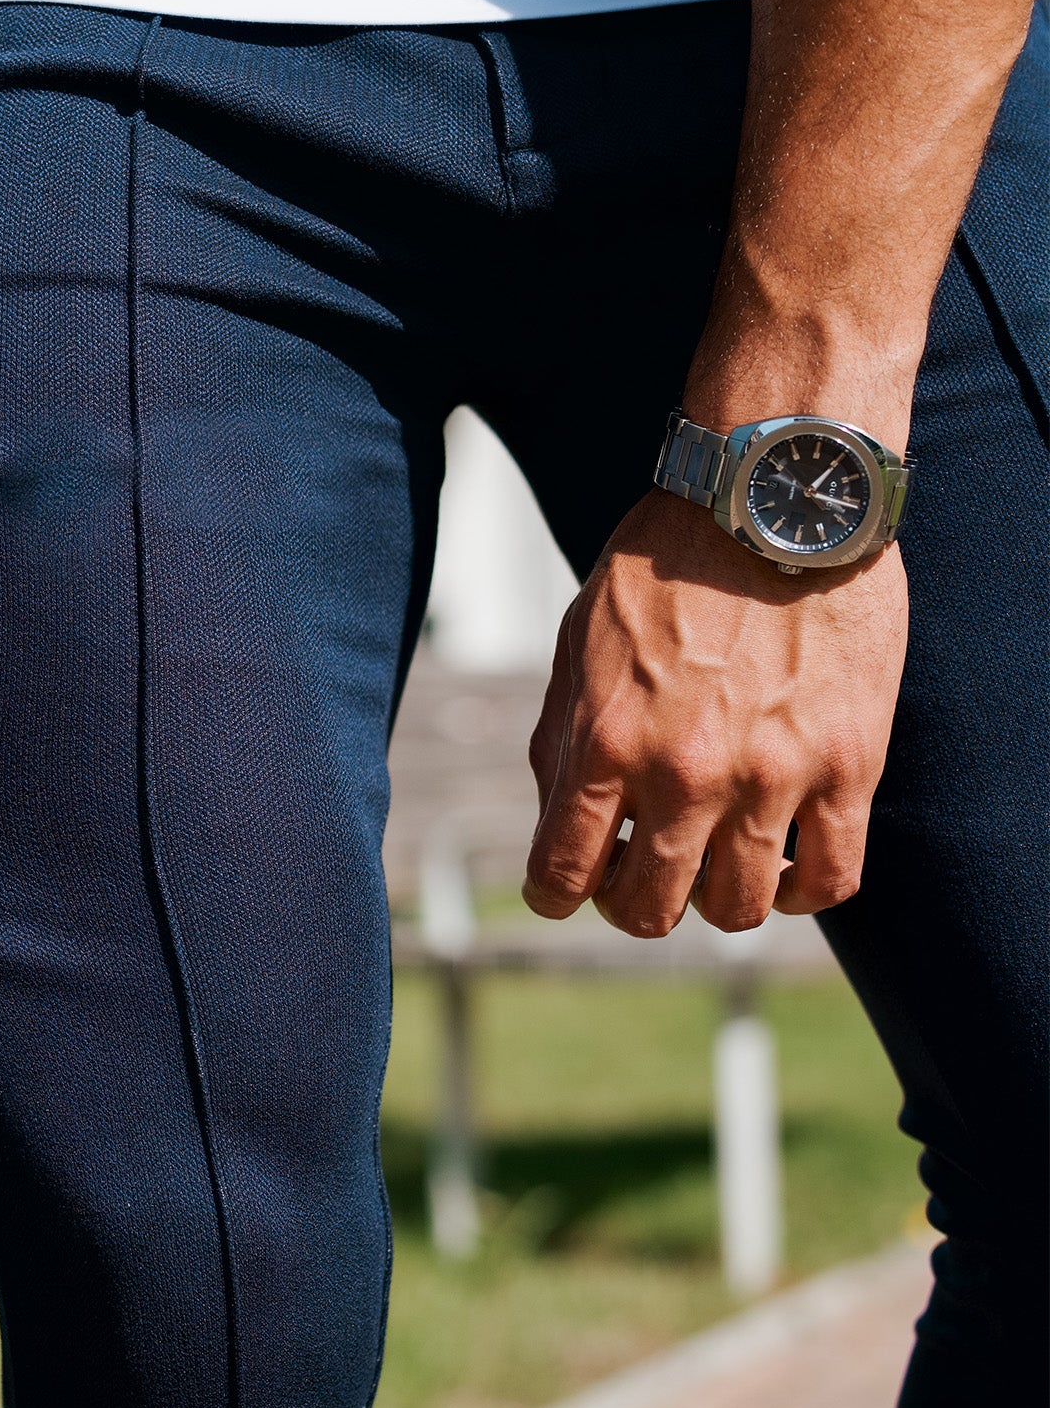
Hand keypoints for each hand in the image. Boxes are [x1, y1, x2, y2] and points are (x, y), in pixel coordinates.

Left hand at [524, 489, 906, 936]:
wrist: (778, 496)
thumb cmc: (668, 562)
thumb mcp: (582, 641)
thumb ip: (563, 738)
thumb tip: (559, 825)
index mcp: (606, 742)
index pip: (562, 877)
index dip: (558, 895)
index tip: (570, 887)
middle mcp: (685, 773)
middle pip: (649, 910)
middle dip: (635, 901)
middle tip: (645, 867)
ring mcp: (773, 776)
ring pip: (738, 910)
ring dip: (718, 897)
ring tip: (719, 858)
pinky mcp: (848, 766)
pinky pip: (830, 879)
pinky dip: (803, 890)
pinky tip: (787, 861)